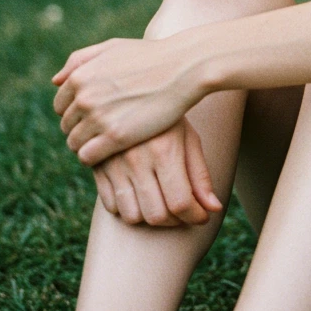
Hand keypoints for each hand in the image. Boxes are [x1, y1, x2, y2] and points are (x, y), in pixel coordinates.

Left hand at [52, 34, 202, 165]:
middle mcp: (84, 97)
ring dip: (87, 144)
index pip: (59, 106)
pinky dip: (94, 157)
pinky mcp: (115, 137)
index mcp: (79, 77)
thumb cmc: (149, 57)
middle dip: (81, 128)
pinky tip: (111, 151)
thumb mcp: (111, 48)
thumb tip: (55, 81)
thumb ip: (79, 60)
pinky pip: (87, 157)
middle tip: (103, 129)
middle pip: (66, 126)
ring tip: (108, 141)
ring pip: (74, 143)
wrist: (183, 68)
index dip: (75, 112)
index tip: (93, 115)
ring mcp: (98, 118)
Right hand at [93, 118, 222, 227]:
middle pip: (156, 215)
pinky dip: (127, 209)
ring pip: (131, 216)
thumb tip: (213, 209)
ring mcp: (113, 163)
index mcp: (164, 149)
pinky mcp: (96, 166)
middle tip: (183, 212)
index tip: (202, 216)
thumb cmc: (168, 116)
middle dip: (175, 221)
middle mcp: (137, 158)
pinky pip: (111, 205)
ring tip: (163, 204)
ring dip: (150, 218)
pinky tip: (140, 195)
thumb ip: (200, 175)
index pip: (180, 202)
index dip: (195, 217)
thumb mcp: (188, 137)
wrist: (131, 89)